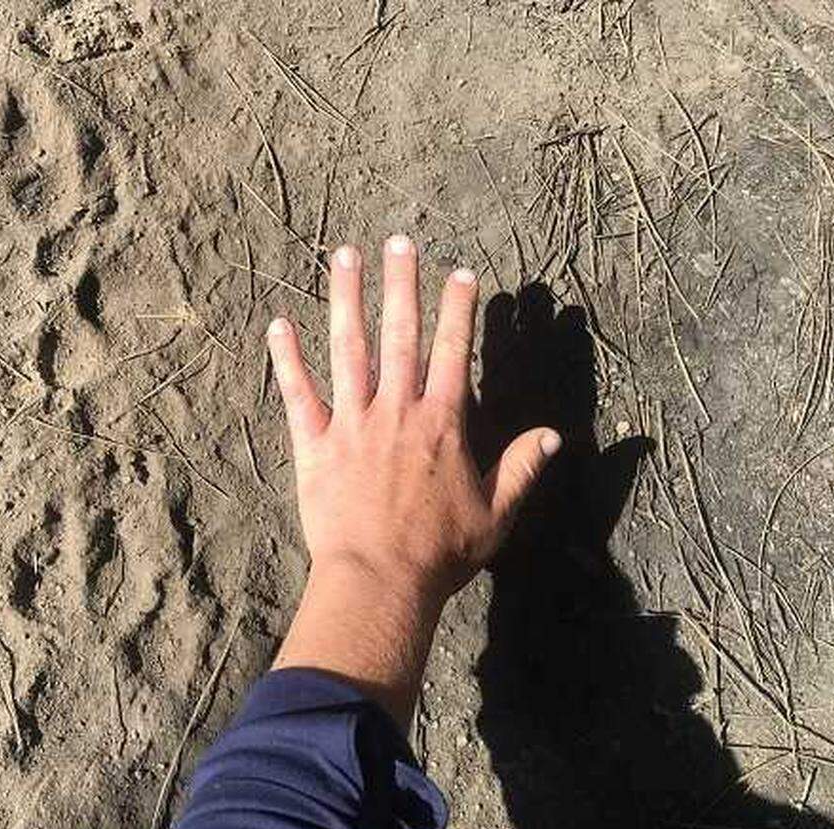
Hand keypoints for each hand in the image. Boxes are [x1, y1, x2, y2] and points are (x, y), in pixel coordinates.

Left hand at [267, 235, 559, 727]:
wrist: (379, 581)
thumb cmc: (440, 554)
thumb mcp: (496, 514)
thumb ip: (523, 468)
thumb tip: (555, 435)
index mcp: (441, 423)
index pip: (452, 351)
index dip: (457, 309)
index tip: (459, 272)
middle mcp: (397, 410)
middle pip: (399, 334)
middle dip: (400, 284)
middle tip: (398, 241)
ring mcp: (352, 423)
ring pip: (348, 350)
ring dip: (346, 300)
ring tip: (343, 256)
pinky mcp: (314, 445)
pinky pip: (298, 394)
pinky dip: (287, 359)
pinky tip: (278, 324)